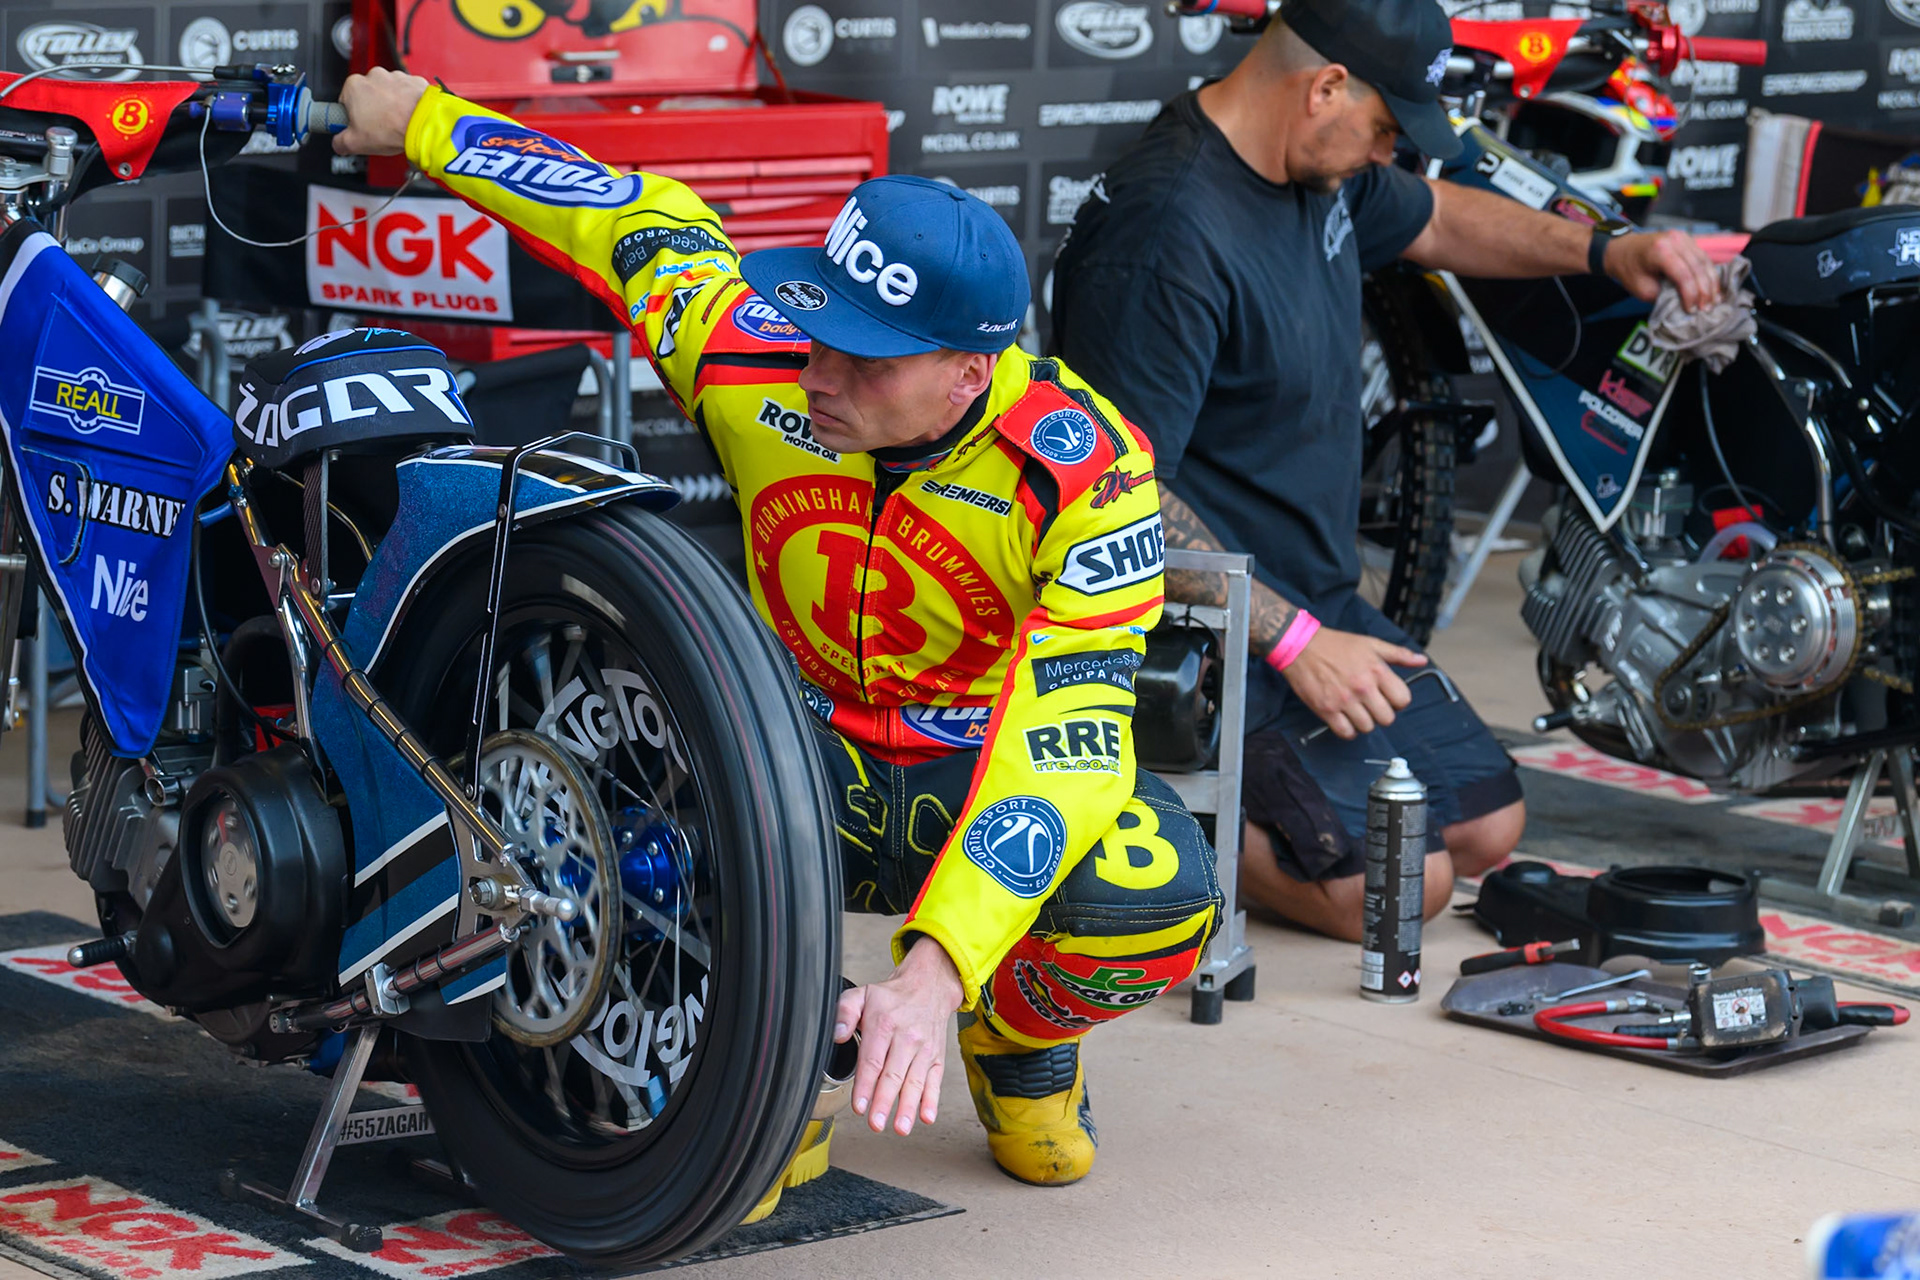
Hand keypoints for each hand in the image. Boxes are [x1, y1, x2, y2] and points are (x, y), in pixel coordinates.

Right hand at [333, 67, 431, 156]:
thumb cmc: (393, 128)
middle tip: (380, 128)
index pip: (345, 102)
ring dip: (392, 106)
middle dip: (372, 111)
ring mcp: (395, 77)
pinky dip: (408, 103)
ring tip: (397, 124)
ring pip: (389, 94)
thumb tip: (338, 143)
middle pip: (368, 96)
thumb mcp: (356, 143)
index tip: (358, 127)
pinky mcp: (414, 81)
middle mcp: (374, 76)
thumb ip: (340, 142)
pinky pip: (407, 93)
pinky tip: (409, 116)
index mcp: (354, 86)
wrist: (425, 124)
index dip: (352, 118)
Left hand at [836, 935, 962, 1135]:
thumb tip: (837, 1034)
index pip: (873, 1060)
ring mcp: (924, 1050)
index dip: (865, 1085)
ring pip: (914, 1082)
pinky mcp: (936, 1058)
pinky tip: (927, 1116)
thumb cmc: (891, 998)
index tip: (859, 1106)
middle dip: (884, 1102)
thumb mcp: (862, 994)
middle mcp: (907, 1038)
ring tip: (900, 1127)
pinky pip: (935, 1081)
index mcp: (884, 1024)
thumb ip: (845, 1012)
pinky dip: (932, 1100)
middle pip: (893, 1075)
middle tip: (875, 1123)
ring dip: (907, 1107)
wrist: (929, 986)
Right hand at [1282, 626, 1425, 739]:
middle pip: (1387, 718)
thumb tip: (1421, 661)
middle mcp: (1362, 687)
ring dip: (1364, 722)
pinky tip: (1345, 719)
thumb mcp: (1371, 643)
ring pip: (1367, 727)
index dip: (1398, 701)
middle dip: (1382, 714)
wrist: (1301, 646)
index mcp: (1377, 670)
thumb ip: (1398, 654)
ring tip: (1357, 711)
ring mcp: (1344, 700)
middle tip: (1372, 705)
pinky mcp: (1326, 709)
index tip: (1389, 698)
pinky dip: (1348, 730)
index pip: (1403, 700)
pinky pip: (1346, 732)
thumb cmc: (1335, 644)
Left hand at [1606, 230, 1720, 311]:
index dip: (1691, 295)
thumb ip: (1664, 295)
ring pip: (1705, 262)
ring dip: (1711, 283)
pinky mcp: (1688, 239)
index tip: (1691, 310)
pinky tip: (1712, 288)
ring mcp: (1682, 237)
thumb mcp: (1643, 289)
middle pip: (1698, 268)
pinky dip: (1709, 273)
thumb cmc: (1630, 270)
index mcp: (1660, 251)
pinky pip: (1703, 258)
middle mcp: (1674, 240)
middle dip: (1705, 291)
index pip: (1683, 275)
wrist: (1622, 249)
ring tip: (1714, 301)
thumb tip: (1686, 303)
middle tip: (1707, 309)